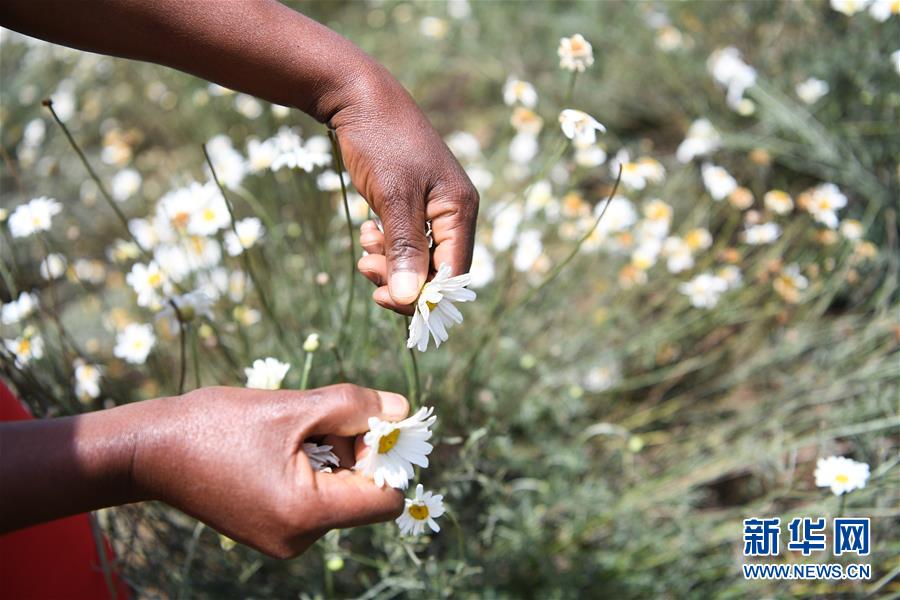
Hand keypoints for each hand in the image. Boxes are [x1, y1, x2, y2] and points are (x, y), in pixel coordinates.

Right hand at [133, 384, 408, 557]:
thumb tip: (403, 410)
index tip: (363, 422)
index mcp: (306, 514)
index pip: (385, 498)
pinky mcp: (272, 530)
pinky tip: (279, 446)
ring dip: (331, 454)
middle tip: (318, 418)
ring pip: (340, 493)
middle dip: (354, 450)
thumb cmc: (216, 424)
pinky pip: (315, 499)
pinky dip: (312, 467)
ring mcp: (284, 539)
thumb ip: (355, 406)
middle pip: (364, 494)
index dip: (385, 457)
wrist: (151, 450)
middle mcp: (299, 538)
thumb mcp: (293, 406)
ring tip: (290, 431)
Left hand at [330, 67, 478, 312]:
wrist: (358, 97)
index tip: (385, 299)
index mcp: (460, 209)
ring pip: (415, 258)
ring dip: (388, 262)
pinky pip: (403, 241)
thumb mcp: (393, 198)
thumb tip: (407, 299)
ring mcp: (432, 208)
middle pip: (434, 270)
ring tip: (365, 245)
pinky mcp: (412, 204)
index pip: (453, 272)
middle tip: (366, 269)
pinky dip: (383, 246)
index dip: (424, 294)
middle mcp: (453, 213)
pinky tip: (368, 231)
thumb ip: (404, 249)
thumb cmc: (380, 141)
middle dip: (400, 277)